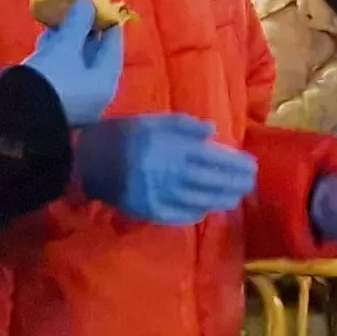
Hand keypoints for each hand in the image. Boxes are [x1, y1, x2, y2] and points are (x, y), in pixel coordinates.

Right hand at [16, 0, 123, 127]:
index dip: (107, 22)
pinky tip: (46, 40)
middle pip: (94, 55)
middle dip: (84, 30)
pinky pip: (61, 72)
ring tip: (59, 19)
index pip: (113, 46)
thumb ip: (78, 22)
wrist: (16, 116)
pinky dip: (56, 55)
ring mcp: (74, 99)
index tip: (102, 4)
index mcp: (105, 82)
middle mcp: (94, 94)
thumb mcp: (65, 46)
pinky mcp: (55, 100)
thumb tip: (86, 2)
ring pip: (75, 63)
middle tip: (77, 8)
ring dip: (67, 41)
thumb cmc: (51, 78)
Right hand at [74, 114, 258, 225]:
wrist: (85, 160)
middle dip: (233, 183)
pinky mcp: (149, 211)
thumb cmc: (120, 135)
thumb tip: (212, 133)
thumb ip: (183, 125)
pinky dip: (195, 213)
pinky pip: (178, 215)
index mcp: (173, 150)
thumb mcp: (152, 120)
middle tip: (249, 184)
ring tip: (235, 197)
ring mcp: (161, 196)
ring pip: (199, 200)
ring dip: (220, 200)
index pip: (214, 159)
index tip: (251, 165)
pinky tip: (206, 210)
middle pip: (211, 182)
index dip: (234, 164)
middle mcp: (172, 175)